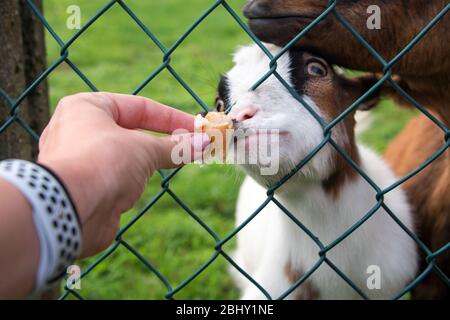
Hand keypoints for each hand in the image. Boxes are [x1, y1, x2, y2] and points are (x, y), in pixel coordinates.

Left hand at [38, 92, 207, 256]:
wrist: (70, 211)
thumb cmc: (102, 162)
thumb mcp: (145, 149)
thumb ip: (175, 147)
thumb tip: (204, 144)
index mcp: (88, 108)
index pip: (139, 107)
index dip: (172, 118)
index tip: (198, 129)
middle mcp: (80, 131)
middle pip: (133, 131)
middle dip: (165, 140)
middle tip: (194, 146)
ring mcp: (82, 161)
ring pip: (127, 156)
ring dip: (153, 160)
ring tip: (180, 161)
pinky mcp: (88, 187)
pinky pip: (120, 177)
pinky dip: (138, 179)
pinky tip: (148, 184)